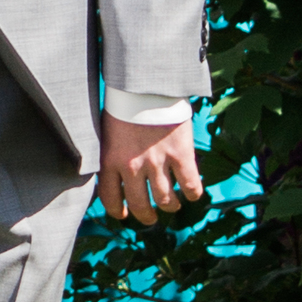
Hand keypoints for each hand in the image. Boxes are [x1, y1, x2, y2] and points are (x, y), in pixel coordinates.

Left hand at [97, 111, 203, 227]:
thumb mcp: (108, 132)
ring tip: (171, 205)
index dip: (119, 212)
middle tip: (150, 217)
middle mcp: (133, 167)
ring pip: (166, 200)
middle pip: (141, 205)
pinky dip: (193, 193)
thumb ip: (111, 155)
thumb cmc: (125, 104)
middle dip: (146, 216)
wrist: (147, 84)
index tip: (124, 214)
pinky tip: (192, 192)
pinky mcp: (180, 155)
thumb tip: (113, 176)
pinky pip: (190, 185)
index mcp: (111, 160)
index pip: (111, 199)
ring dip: (169, 206)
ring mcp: (158, 162)